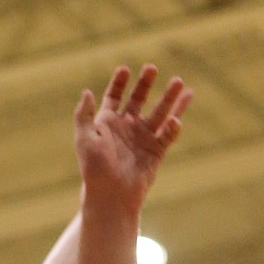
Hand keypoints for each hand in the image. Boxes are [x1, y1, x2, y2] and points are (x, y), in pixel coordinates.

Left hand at [74, 65, 191, 213]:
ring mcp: (143, 138)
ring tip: (179, 82)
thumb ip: (84, 115)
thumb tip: (86, 91)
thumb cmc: (94, 168)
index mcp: (107, 123)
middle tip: (152, 68)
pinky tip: (175, 119)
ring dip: (169, 98)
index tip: (124, 70)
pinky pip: (168, 135)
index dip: (119, 82)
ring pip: (159, 112)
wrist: (110, 195)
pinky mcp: (156, 151)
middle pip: (139, 99)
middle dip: (145, 83)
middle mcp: (127, 127)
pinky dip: (173, 127)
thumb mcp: (85, 139)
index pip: (114, 97)